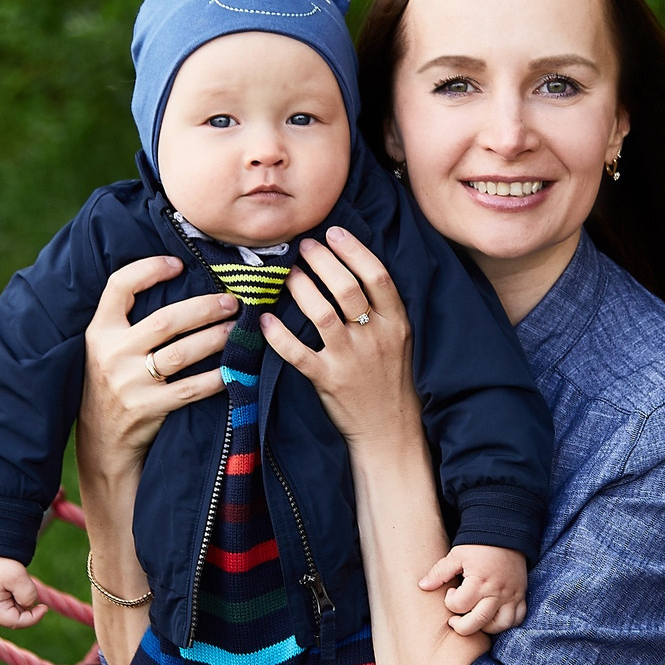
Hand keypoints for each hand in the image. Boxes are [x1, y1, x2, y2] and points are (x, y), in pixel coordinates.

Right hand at [0, 555, 48, 627]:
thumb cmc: (0, 562)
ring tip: (14, 584)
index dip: (33, 618)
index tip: (45, 607)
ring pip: (5, 615)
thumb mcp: (19, 578)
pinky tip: (8, 586)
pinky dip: (9, 600)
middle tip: (23, 587)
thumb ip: (28, 596)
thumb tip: (29, 607)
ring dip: (16, 604)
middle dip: (23, 609)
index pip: (15, 623)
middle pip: (10, 620)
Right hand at [78, 255, 237, 480]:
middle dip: (204, 308)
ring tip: (238, 329)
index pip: (119, 287)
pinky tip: (235, 369)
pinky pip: (191, 389)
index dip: (149, 269)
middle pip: (165, 320)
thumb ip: (129, 323)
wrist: (103, 444)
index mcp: (99, 332)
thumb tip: (178, 285)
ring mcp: (129, 383)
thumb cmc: (113, 386)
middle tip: (232, 301)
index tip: (178, 263)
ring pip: (181, 353)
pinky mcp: (147, 409)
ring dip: (216, 338)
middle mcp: (111, 354)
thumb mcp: (106, 350)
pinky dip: (216, 378)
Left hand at [260, 227, 420, 446]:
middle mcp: (374, 338)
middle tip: (304, 246)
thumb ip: (381, 309)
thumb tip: (350, 269)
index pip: (377, 276)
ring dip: (300, 288)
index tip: (333, 232)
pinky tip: (265, 319)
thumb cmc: (391, 380)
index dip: (353, 250)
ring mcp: (350, 360)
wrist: (391, 431)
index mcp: (396, 324)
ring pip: (320, 314)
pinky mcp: (328, 380)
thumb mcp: (399, 340)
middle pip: (346, 288)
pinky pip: (297, 353)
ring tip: (287, 274)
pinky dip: (278, 335)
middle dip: (321, 261)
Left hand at [420, 544, 527, 634]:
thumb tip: (423, 586)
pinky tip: (493, 616)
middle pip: (478, 622)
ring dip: (485, 627)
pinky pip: (517, 619)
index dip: (450, 602)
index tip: (451, 592)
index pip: (460, 605)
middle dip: (462, 626)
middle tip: (455, 619)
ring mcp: (511, 595)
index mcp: (479, 581)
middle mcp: (496, 591)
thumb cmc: (479, 545)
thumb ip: (439, 572)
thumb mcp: (456, 555)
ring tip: (475, 618)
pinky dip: (506, 623)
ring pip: (501, 625)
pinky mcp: (521, 595)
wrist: (505, 533)